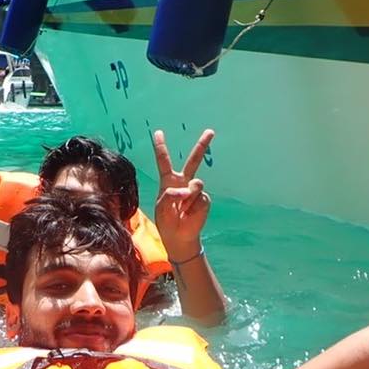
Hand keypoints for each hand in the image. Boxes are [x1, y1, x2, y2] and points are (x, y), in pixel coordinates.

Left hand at [152, 127, 213, 255]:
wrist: (179, 236)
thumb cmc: (167, 221)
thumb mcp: (162, 206)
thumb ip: (171, 194)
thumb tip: (187, 191)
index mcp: (169, 181)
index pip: (164, 161)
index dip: (161, 147)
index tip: (158, 132)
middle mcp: (183, 182)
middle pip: (194, 160)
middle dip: (202, 145)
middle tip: (210, 131)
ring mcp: (195, 190)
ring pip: (196, 184)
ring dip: (188, 196)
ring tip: (182, 208)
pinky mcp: (204, 200)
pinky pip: (200, 197)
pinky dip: (193, 206)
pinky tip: (189, 213)